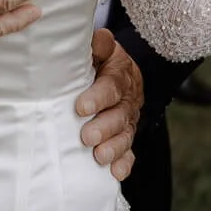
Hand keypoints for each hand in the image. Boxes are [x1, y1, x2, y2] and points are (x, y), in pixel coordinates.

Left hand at [76, 29, 142, 181]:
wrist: (123, 72)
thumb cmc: (102, 59)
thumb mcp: (102, 47)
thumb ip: (99, 44)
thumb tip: (97, 37)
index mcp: (119, 75)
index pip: (110, 86)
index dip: (97, 97)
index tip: (80, 107)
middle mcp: (127, 99)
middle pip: (119, 115)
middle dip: (104, 127)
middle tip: (87, 137)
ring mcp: (128, 119)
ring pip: (125, 135)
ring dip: (113, 148)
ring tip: (99, 157)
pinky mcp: (127, 135)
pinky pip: (130, 151)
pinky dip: (124, 163)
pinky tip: (116, 173)